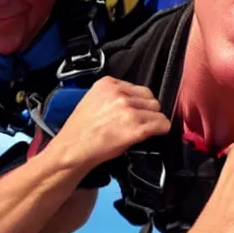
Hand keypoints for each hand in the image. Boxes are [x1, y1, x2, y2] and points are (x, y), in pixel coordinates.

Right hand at [53, 76, 170, 168]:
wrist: (72, 149)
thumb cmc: (81, 130)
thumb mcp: (94, 100)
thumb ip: (114, 95)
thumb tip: (134, 101)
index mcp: (108, 83)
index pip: (140, 89)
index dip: (140, 103)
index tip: (135, 111)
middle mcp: (120, 94)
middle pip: (151, 99)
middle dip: (147, 111)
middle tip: (138, 122)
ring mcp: (129, 110)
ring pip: (158, 112)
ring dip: (154, 121)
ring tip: (141, 130)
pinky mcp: (136, 128)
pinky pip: (161, 125)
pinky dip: (161, 130)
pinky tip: (153, 134)